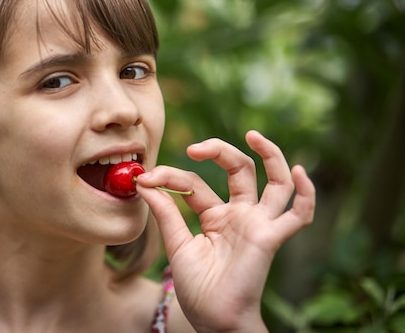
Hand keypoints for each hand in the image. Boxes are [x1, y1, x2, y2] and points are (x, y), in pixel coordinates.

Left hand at [136, 130, 314, 332]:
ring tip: (253, 135)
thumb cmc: (198, 288)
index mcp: (216, 215)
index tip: (145, 178)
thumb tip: (143, 182)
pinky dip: (306, 193)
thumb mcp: (177, 244)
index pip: (196, 183)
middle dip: (219, 151)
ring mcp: (257, 224)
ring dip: (270, 155)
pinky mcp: (270, 238)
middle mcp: (240, 214)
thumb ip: (165, 213)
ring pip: (275, 183)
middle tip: (194, 147)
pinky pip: (298, 215)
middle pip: (238, 169)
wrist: (213, 320)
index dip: (171, 177)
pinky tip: (301, 172)